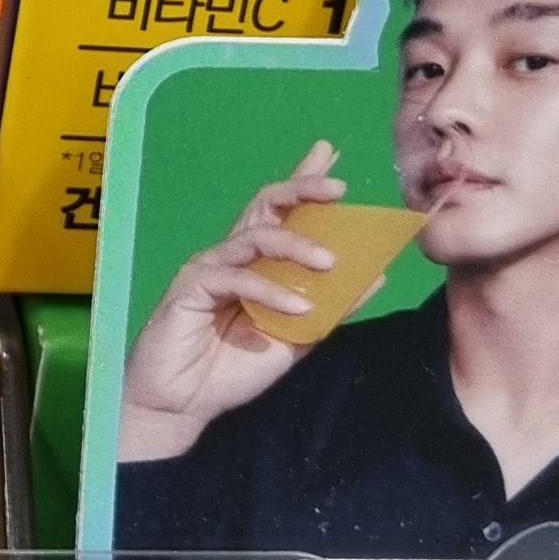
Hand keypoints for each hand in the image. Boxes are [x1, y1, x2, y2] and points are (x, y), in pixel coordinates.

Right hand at [116, 140, 344, 465]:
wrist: (184, 405)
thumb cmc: (232, 369)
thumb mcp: (296, 338)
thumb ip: (330, 307)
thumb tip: (374, 276)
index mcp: (257, 264)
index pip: (282, 212)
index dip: (304, 181)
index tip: (330, 154)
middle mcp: (233, 256)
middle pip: (266, 206)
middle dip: (302, 189)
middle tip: (338, 188)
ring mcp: (210, 268)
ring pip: (255, 237)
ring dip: (296, 245)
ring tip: (331, 263)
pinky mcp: (192, 288)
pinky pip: (237, 278)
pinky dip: (271, 292)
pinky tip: (298, 309)